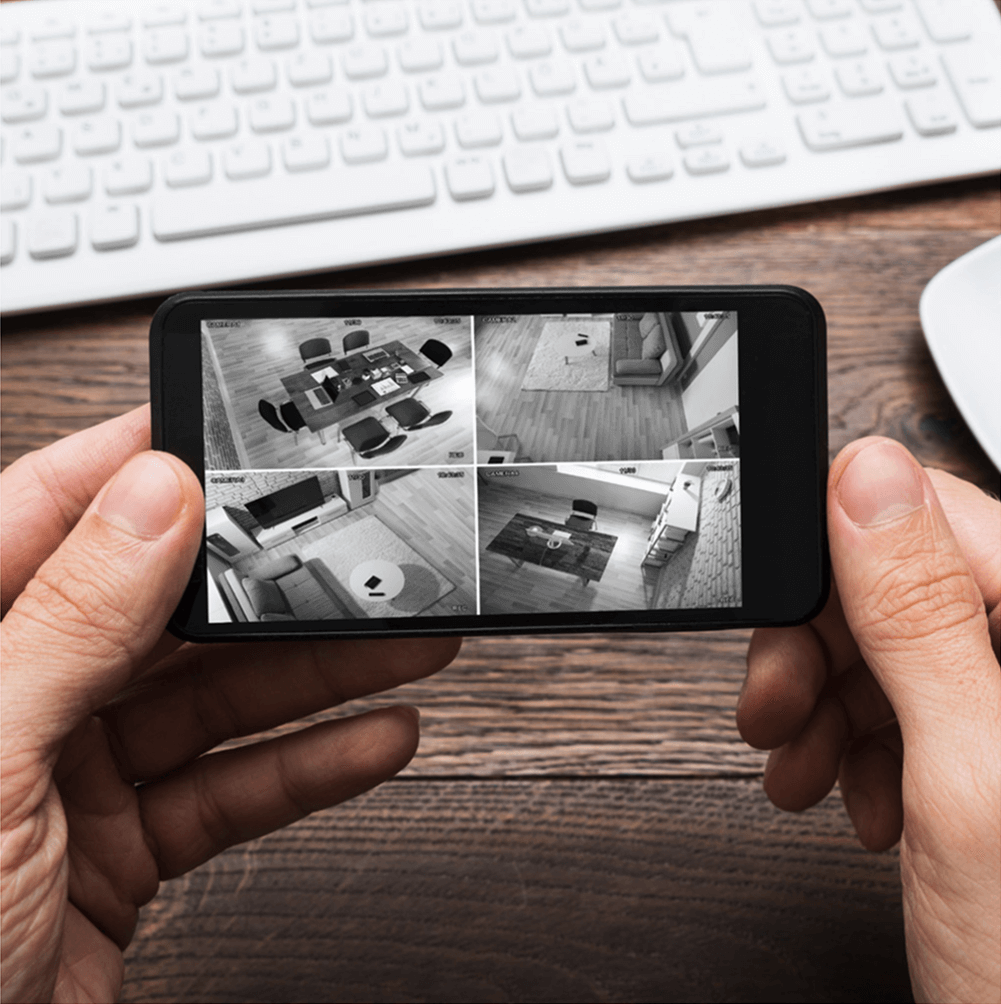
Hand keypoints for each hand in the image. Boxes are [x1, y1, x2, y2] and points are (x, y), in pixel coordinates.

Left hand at [0, 406, 460, 1003]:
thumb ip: (71, 623)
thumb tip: (150, 499)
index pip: (49, 514)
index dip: (143, 466)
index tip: (230, 436)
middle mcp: (16, 699)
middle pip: (164, 614)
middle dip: (271, 589)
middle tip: (355, 557)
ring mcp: (69, 775)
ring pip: (215, 702)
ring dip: (316, 677)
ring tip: (403, 644)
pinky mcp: (119, 847)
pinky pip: (230, 788)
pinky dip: (308, 768)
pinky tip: (373, 738)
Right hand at [738, 438, 999, 1002]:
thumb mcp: (967, 774)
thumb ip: (918, 616)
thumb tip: (867, 477)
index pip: (933, 513)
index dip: (837, 556)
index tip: (781, 611)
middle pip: (901, 584)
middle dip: (819, 648)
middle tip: (777, 707)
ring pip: (893, 648)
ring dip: (827, 704)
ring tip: (801, 768)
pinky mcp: (994, 742)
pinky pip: (908, 704)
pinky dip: (858, 742)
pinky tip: (852, 792)